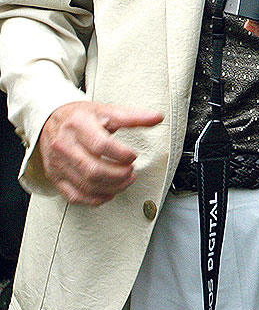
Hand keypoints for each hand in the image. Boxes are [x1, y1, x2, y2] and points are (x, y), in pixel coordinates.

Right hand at [38, 100, 163, 205]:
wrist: (50, 120)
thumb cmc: (79, 116)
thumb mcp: (106, 110)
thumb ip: (133, 117)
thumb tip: (157, 117)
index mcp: (78, 125)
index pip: (100, 145)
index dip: (121, 154)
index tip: (133, 156)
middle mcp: (64, 145)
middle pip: (93, 169)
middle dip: (119, 175)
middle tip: (131, 171)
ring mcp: (58, 163)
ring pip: (86, 185)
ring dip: (112, 187)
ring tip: (126, 180)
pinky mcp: (55, 177)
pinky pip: (74, 196)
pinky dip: (95, 199)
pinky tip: (109, 193)